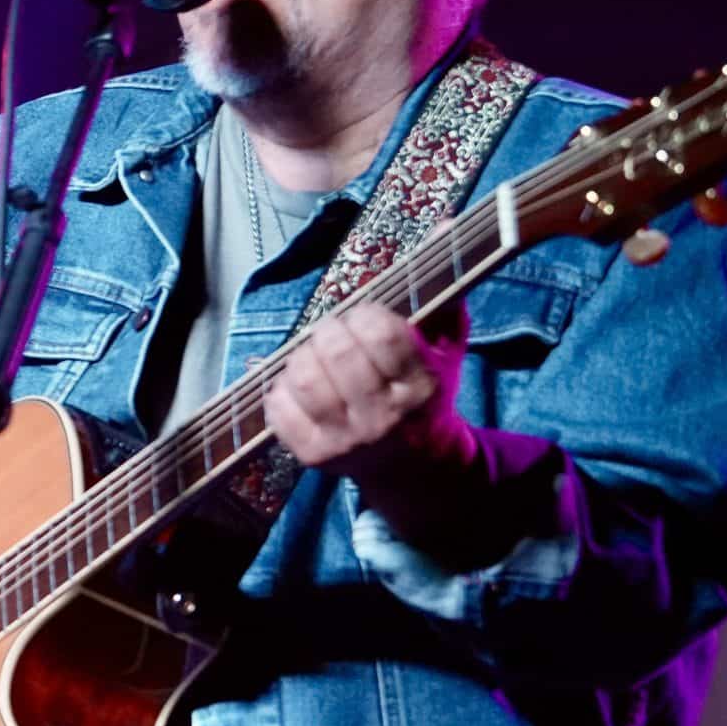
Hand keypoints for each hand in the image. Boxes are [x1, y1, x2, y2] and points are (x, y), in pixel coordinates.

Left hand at [263, 300, 475, 494]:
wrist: (417, 468)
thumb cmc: (426, 400)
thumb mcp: (447, 356)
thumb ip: (445, 310)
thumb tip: (440, 257)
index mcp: (419, 387)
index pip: (382, 334)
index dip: (364, 314)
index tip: (362, 315)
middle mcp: (383, 417)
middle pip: (336, 352)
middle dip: (328, 330)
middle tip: (331, 331)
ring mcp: (345, 439)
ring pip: (303, 378)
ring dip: (301, 355)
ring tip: (313, 356)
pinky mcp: (313, 455)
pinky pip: (279, 407)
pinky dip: (281, 387)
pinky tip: (299, 385)